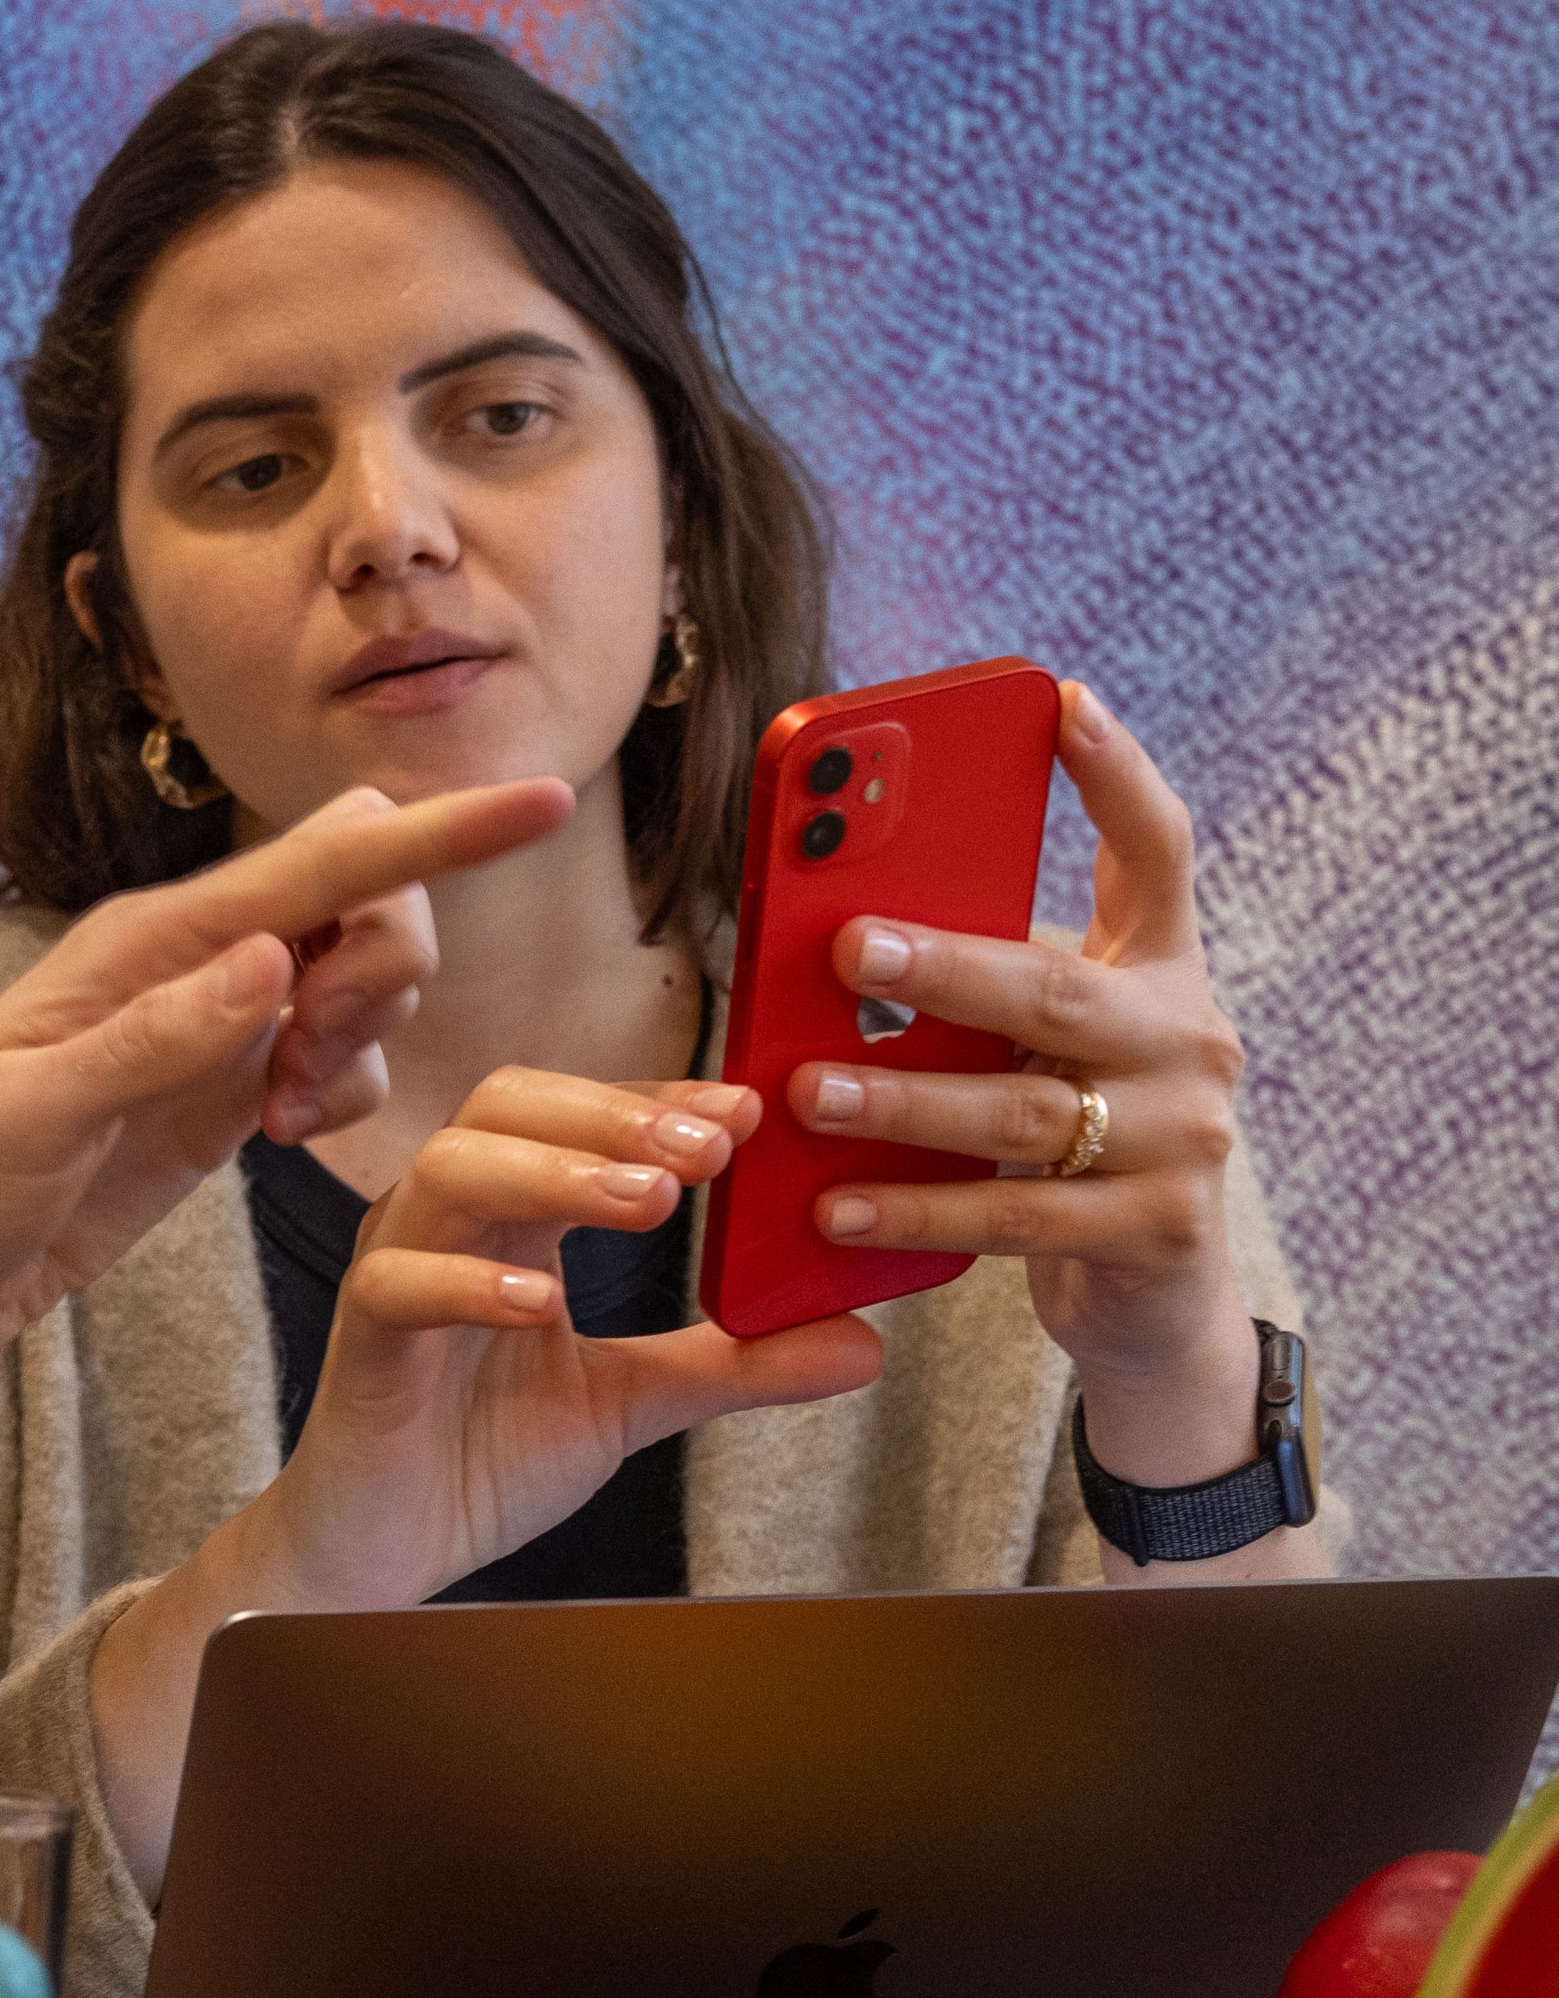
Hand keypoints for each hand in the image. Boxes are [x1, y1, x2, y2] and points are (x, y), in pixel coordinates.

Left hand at [0, 778, 575, 1453]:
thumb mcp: (30, 1119)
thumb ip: (156, 1041)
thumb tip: (272, 959)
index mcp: (145, 944)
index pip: (317, 867)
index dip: (438, 835)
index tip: (543, 802)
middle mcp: (189, 965)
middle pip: (365, 902)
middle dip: (390, 965)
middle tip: (306, 1065)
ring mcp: (208, 1029)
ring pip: (359, 982)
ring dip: (362, 1041)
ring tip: (272, 1119)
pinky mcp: (217, 1098)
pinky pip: (330, 1063)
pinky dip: (337, 1094)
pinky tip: (273, 1138)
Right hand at [254, 1070, 883, 1613]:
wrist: (387, 1551)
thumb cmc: (481, 1457)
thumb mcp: (632, 1402)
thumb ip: (732, 1362)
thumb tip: (863, 1341)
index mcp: (509, 1216)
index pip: (578, 1115)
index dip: (659, 1101)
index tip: (749, 1114)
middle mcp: (446, 1222)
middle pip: (507, 1107)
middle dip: (614, 1113)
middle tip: (712, 1148)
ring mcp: (396, 1271)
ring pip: (451, 1171)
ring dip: (556, 1173)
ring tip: (650, 1201)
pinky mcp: (362, 1342)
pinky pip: (398, 1285)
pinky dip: (467, 1284)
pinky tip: (542, 1303)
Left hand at [781, 682, 1256, 1480]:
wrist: (1155, 1296)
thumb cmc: (1071, 1143)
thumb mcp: (1038, 1050)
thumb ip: (981, 993)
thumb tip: (834, 931)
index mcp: (1162, 972)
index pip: (1158, 852)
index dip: (1116, 774)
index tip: (1062, 700)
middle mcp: (1190, 1041)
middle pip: (1055, 991)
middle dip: (943, 968)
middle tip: (847, 948)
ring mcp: (1187, 1140)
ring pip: (1023, 1113)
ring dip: (903, 1101)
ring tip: (807, 1091)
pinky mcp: (1157, 1231)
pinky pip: (1018, 1215)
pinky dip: (919, 1209)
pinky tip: (835, 1205)